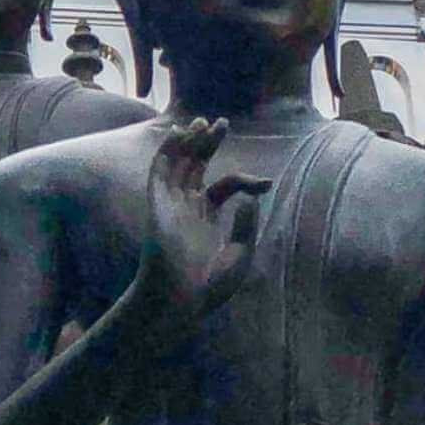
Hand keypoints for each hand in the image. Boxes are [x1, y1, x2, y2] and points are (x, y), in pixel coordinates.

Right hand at [137, 118, 266, 331]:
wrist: (180, 302)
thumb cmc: (208, 288)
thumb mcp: (240, 254)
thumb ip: (247, 224)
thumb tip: (252, 197)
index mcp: (205, 219)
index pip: (224, 186)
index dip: (246, 178)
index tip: (266, 183)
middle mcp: (187, 208)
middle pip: (197, 167)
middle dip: (208, 144)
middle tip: (222, 122)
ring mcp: (172, 206)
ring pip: (179, 165)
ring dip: (188, 142)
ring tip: (202, 121)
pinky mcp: (158, 207)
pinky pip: (160, 173)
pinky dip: (168, 152)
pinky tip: (179, 134)